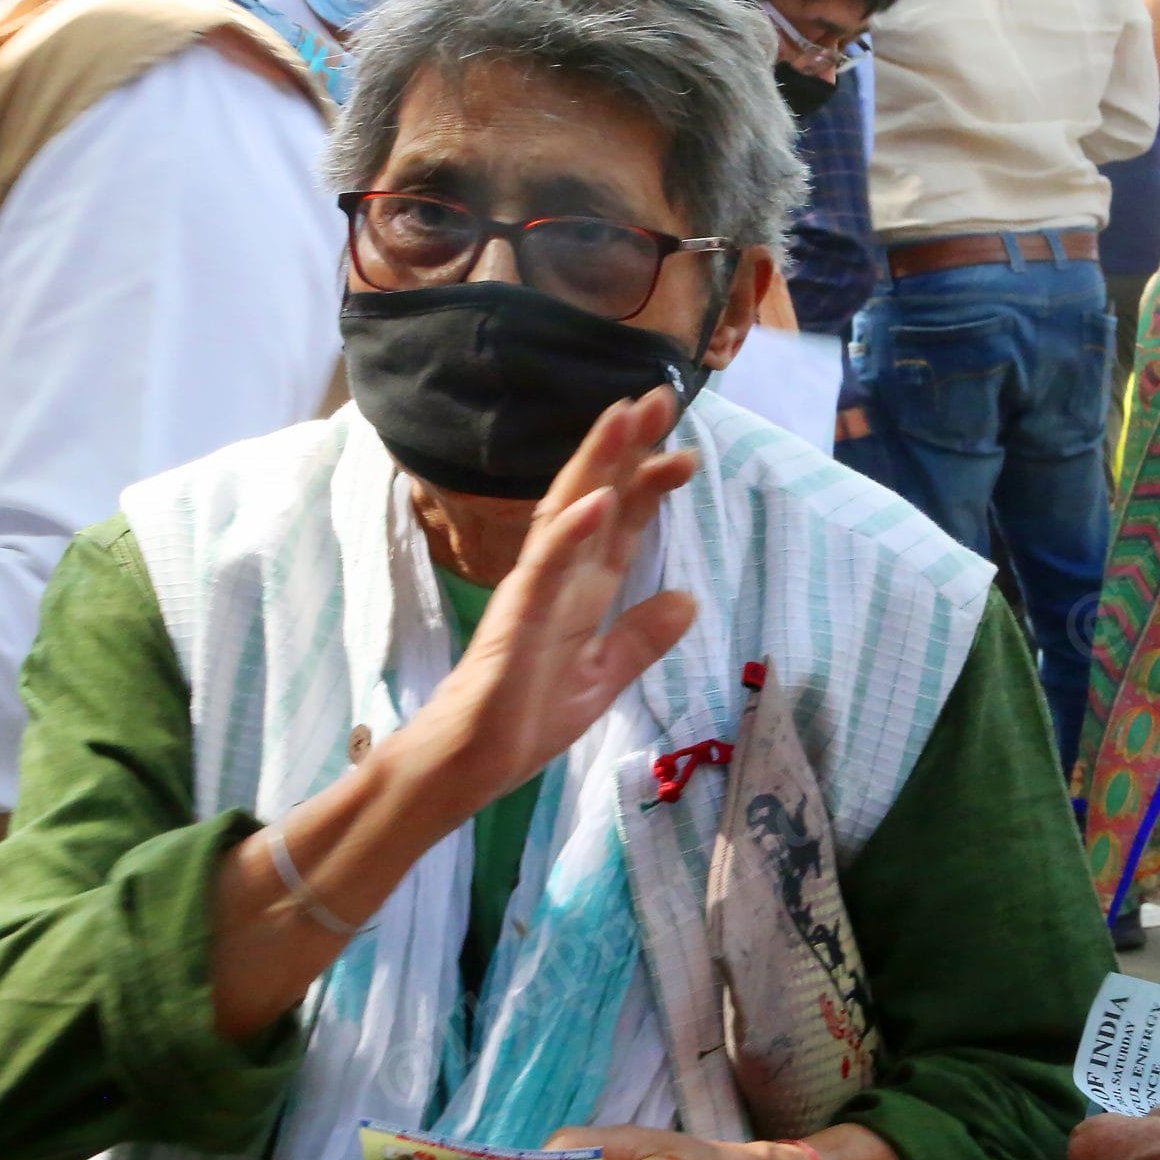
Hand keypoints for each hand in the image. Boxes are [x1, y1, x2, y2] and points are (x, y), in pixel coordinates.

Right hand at [397, 391, 698, 819]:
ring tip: (625, 416)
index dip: (650, 485)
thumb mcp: (603, 676)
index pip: (620, 525)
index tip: (685, 450)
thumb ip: (641, 637)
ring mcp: (533, 593)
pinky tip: (597, 500)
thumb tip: (688, 598)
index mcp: (580, 591)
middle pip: (595, 499)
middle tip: (660, 395)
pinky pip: (544, 569)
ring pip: (566, 514)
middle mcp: (557, 578)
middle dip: (626, 448)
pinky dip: (571, 532)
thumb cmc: (525, 719)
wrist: (471, 765)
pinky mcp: (514, 620)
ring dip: (596, 465)